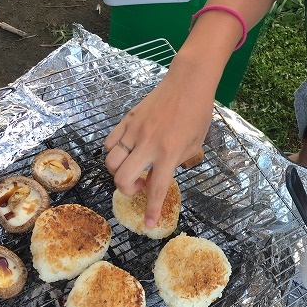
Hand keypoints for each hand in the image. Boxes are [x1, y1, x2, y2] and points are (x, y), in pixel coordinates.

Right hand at [104, 68, 213, 226]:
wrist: (188, 82)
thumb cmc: (197, 112)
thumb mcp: (196, 143)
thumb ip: (179, 161)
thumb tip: (162, 175)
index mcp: (170, 152)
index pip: (157, 188)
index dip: (152, 210)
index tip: (149, 223)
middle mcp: (149, 144)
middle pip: (122, 178)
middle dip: (127, 189)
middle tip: (140, 184)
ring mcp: (135, 131)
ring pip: (110, 161)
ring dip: (119, 171)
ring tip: (134, 167)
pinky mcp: (127, 120)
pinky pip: (110, 143)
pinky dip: (114, 152)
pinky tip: (127, 150)